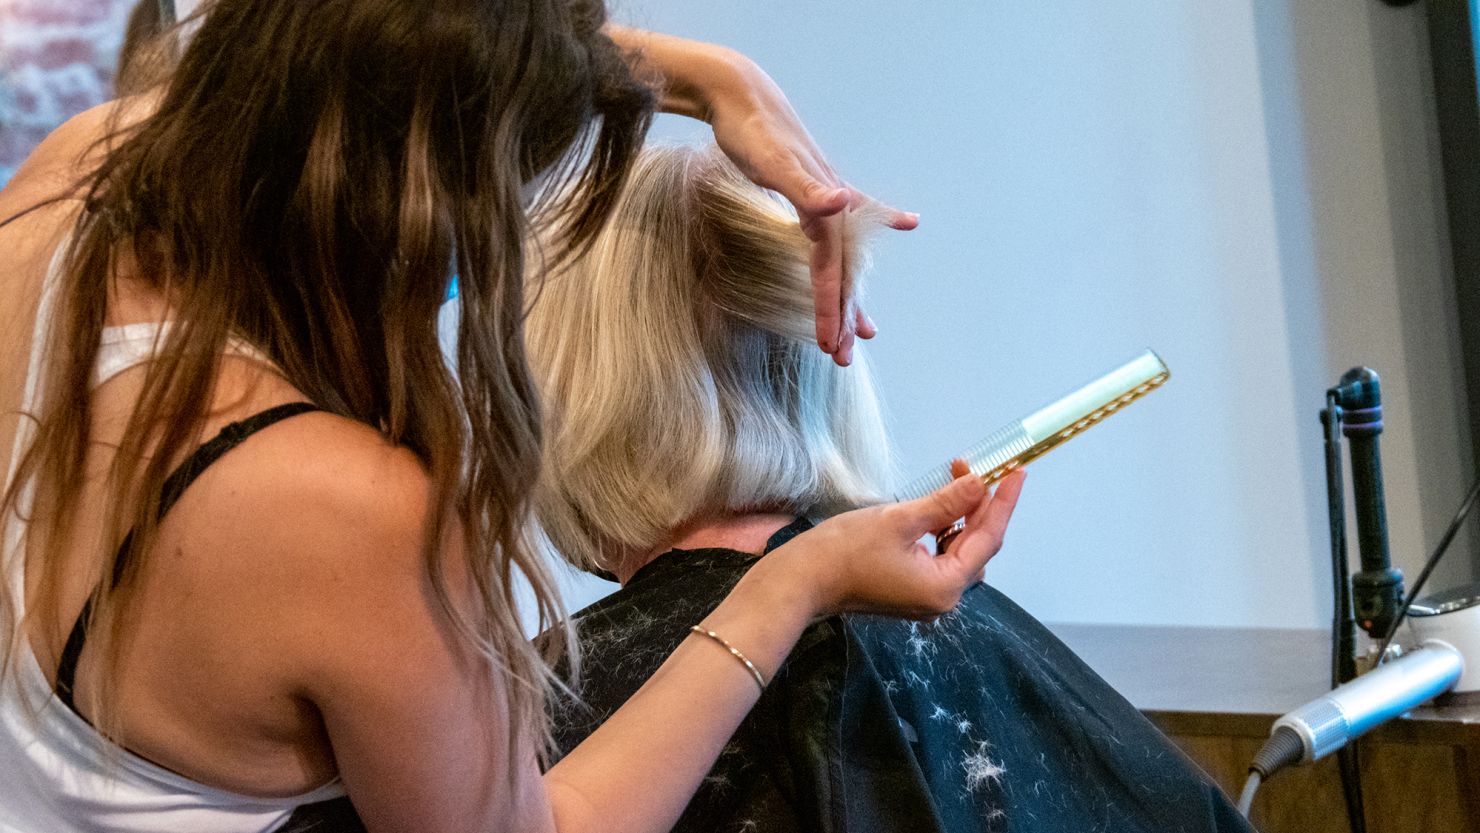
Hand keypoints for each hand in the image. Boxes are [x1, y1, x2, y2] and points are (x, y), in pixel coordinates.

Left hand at [602, 26, 917, 366]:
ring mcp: (823, 201)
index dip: (831, 307)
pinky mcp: (809, 193)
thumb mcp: (774, 160)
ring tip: (863, 332)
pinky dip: (864, 236)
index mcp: (823, 209)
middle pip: (841, 272)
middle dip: (843, 316)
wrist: (740, 94)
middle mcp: (830, 208)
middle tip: (841, 358)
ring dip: (850, 295)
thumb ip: (808, 187)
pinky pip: (835, 228)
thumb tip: (843, 203)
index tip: (829, 345)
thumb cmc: (750, 130)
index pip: (831, 270)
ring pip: (840, 260)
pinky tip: (904, 225)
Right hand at [768, 465, 1025, 619]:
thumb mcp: (900, 520)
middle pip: (976, 546)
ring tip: (956, 479)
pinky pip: (940, 556)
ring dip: (962, 515)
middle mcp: (942, 598)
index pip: (988, 539)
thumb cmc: (844, 552)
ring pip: (959, 550)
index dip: (1003, 503)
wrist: (802, 581)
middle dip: (980, 506)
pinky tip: (939, 507)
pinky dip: (944, 530)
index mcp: (945, 586)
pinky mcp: (911, 589)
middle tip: (978, 468)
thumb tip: (979, 484)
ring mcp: (926, 595)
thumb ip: (945, 503)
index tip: (1017, 472)